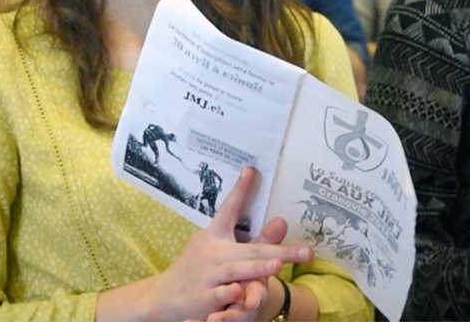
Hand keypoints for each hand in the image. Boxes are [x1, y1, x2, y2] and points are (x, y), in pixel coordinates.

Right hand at [147, 167, 311, 321]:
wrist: (164, 296)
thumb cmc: (200, 269)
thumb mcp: (221, 250)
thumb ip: (255, 241)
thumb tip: (282, 221)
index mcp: (214, 235)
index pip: (228, 209)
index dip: (240, 191)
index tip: (251, 170)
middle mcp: (211, 253)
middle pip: (248, 249)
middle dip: (278, 250)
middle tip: (306, 251)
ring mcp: (207, 276)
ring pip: (235, 270)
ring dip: (256, 268)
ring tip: (277, 265)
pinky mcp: (204, 298)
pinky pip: (220, 295)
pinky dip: (230, 294)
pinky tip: (242, 293)